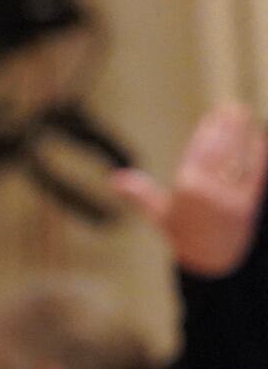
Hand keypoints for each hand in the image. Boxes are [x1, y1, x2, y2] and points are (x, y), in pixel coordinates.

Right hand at [111, 102, 266, 276]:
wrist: (214, 261)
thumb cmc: (186, 236)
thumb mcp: (160, 215)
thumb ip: (140, 194)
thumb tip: (115, 180)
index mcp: (187, 191)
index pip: (201, 151)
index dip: (210, 131)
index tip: (216, 114)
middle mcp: (211, 193)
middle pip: (222, 150)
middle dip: (229, 127)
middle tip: (232, 107)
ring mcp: (233, 197)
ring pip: (240, 158)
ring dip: (245, 135)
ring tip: (244, 116)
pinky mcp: (250, 202)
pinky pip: (255, 172)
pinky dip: (258, 153)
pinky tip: (258, 137)